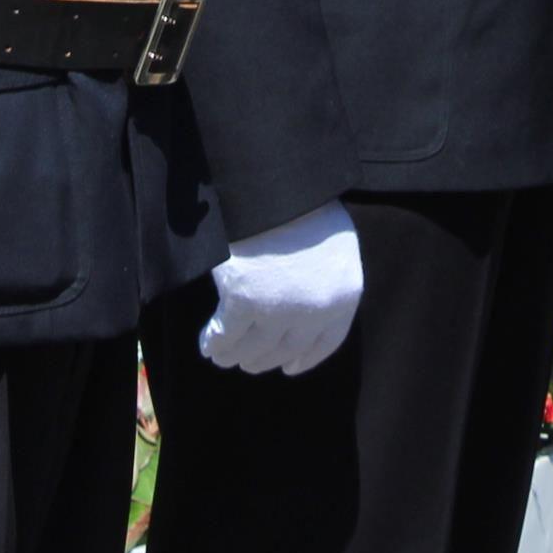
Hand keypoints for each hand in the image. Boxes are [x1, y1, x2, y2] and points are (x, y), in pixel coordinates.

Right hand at [199, 201, 363, 374]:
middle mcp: (316, 309)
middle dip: (265, 359)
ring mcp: (279, 308)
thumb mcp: (331, 244)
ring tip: (223, 355)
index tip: (289, 367)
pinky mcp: (243, 301)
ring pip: (253, 350)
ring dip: (236, 356)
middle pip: (286, 349)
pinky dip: (214, 343)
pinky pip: (226, 335)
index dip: (305, 358)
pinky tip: (207, 343)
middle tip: (249, 361)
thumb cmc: (301, 204)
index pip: (327, 341)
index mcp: (345, 293)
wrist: (273, 184)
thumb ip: (323, 278)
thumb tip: (302, 311)